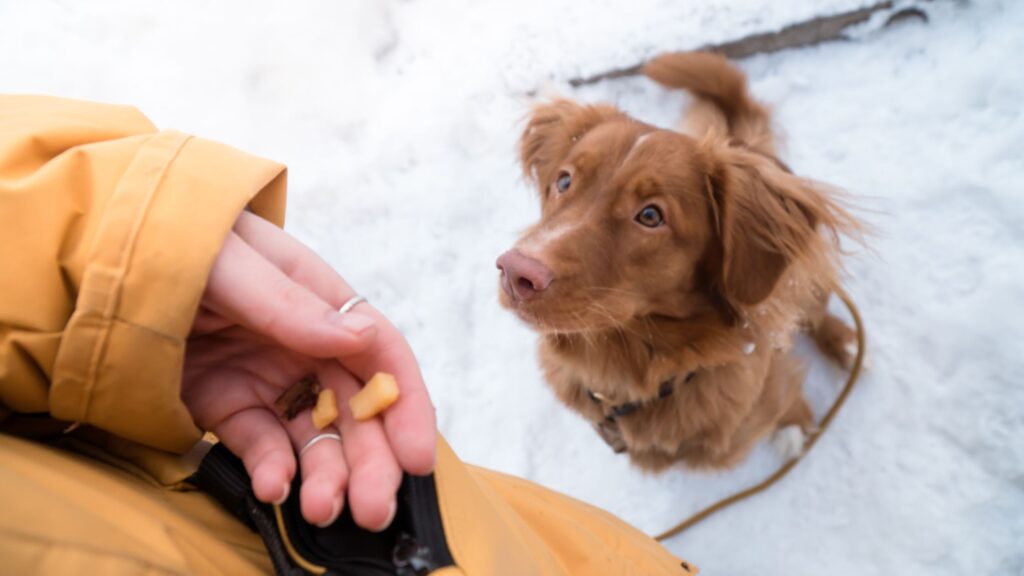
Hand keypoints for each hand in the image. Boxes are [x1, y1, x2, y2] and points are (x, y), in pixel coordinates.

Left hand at [182, 211, 435, 530]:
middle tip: (372, 509)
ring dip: (326, 475)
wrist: (95, 248)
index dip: (408, 405)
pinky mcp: (225, 404)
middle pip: (356, 408)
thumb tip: (358, 336)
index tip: (418, 457)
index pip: (380, 355)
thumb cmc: (172, 237)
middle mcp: (304, 343)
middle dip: (371, 460)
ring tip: (321, 508)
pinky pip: (259, 444)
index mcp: (320, 300)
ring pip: (314, 436)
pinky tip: (274, 487)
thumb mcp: (231, 262)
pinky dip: (271, 470)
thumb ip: (290, 304)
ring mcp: (265, 376)